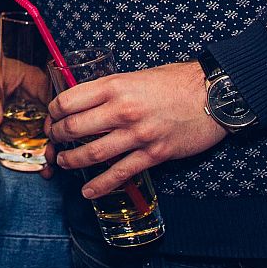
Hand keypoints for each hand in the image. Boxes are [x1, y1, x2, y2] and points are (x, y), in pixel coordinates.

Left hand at [46, 61, 223, 198]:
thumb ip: (111, 89)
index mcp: (115, 86)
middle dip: (57, 136)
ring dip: (72, 160)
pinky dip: (101, 185)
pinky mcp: (154, 154)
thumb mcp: (135, 76)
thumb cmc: (175, 82)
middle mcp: (122, 110)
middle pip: (75, 127)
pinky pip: (121, 173)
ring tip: (63, 162)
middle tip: (54, 140)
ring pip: (92, 153)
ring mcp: (138, 134)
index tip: (52, 117)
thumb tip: (86, 100)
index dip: (54, 111)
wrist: (214, 95)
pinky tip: (88, 191)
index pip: (68, 100)